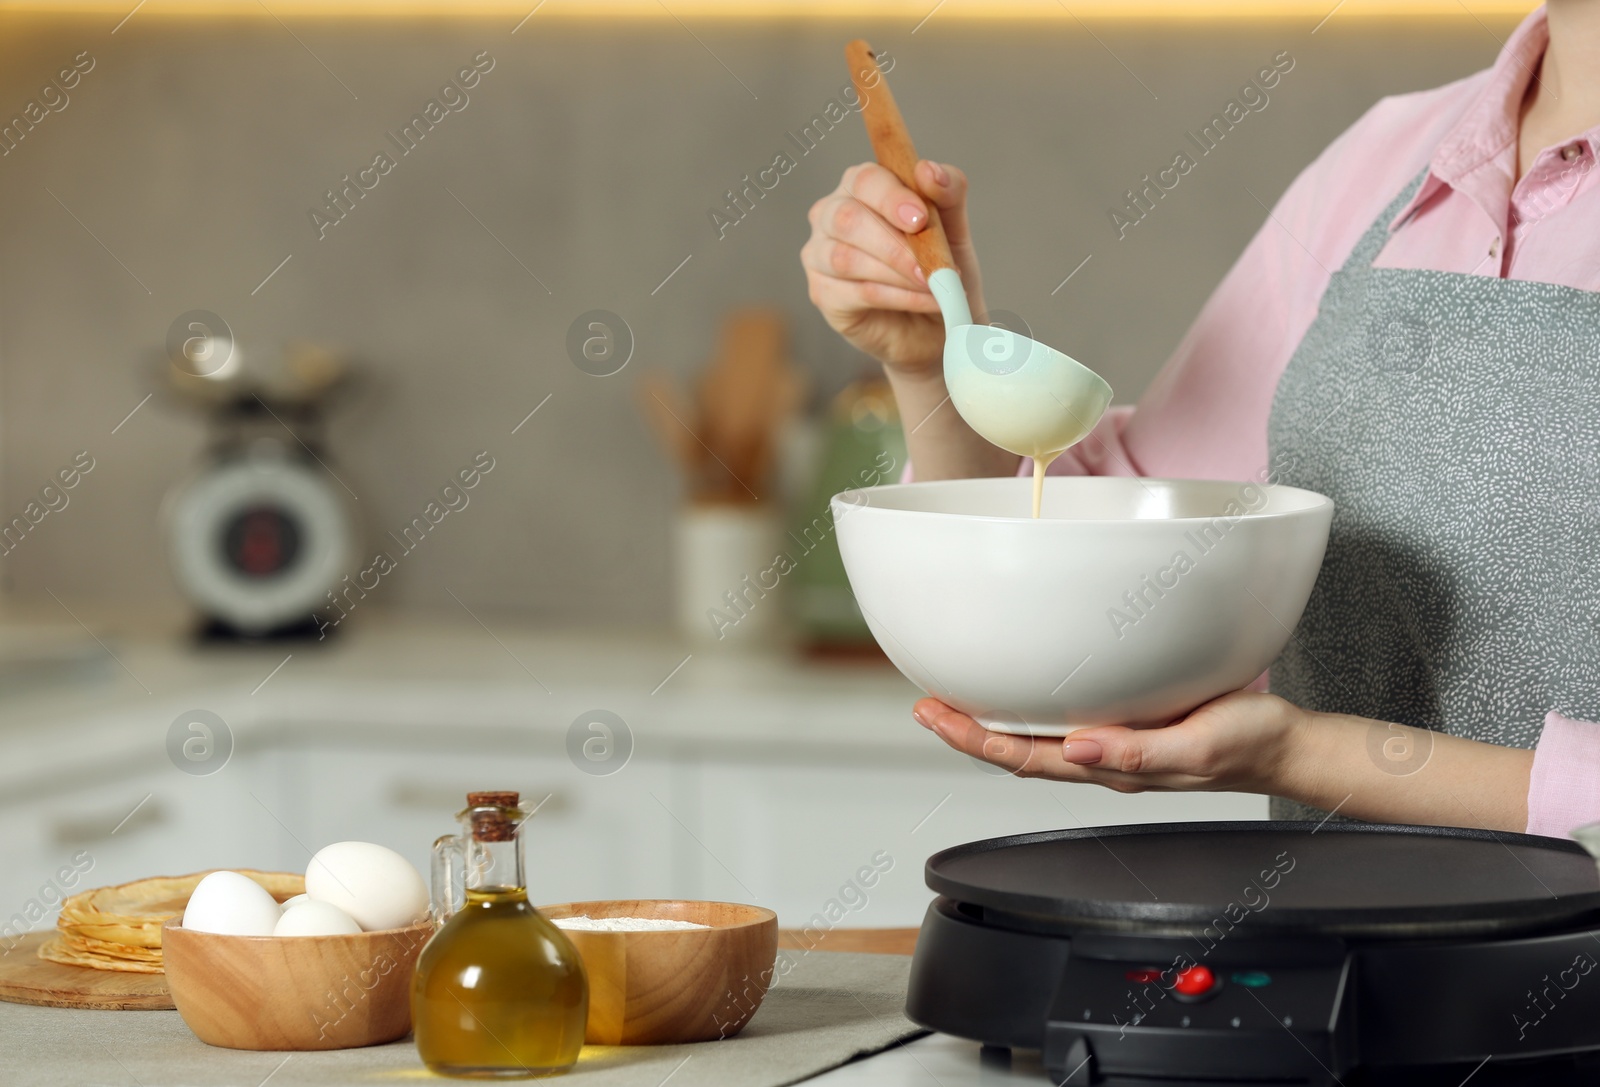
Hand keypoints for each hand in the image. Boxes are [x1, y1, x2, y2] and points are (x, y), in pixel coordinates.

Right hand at [801, 160, 984, 375]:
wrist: (938, 322)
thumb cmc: (939, 267)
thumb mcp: (953, 226)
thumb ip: (947, 192)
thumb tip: (927, 170)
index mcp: (861, 187)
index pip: (865, 179)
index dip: (892, 198)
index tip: (921, 218)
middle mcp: (831, 215)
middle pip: (847, 218)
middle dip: (894, 244)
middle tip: (932, 265)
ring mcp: (820, 255)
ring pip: (847, 258)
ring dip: (898, 274)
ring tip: (935, 286)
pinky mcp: (823, 294)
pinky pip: (857, 292)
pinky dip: (898, 298)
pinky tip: (926, 301)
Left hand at [913, 690, 1306, 794]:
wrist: (1283, 744)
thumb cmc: (1247, 745)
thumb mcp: (1198, 746)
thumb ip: (1139, 750)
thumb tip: (1079, 748)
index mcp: (1110, 765)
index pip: (1024, 757)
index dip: (973, 739)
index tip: (934, 715)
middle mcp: (1101, 756)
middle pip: (1016, 748)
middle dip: (965, 730)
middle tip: (924, 704)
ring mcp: (1112, 741)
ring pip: (1035, 736)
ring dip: (991, 719)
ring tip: (955, 696)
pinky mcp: (1127, 720)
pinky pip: (1064, 718)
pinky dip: (1029, 705)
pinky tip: (1021, 687)